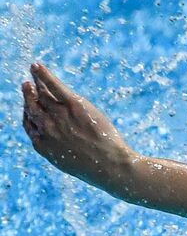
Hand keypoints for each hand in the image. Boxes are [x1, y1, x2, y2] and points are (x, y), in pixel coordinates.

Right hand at [21, 62, 136, 181]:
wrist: (111, 166)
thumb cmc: (96, 168)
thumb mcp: (70, 163)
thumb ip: (60, 150)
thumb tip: (61, 146)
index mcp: (43, 144)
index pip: (29, 123)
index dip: (28, 113)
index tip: (29, 106)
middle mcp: (46, 128)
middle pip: (32, 107)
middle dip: (29, 96)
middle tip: (27, 86)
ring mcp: (59, 115)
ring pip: (42, 94)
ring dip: (35, 82)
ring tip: (33, 73)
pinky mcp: (74, 105)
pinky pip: (54, 86)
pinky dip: (43, 75)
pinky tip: (37, 66)